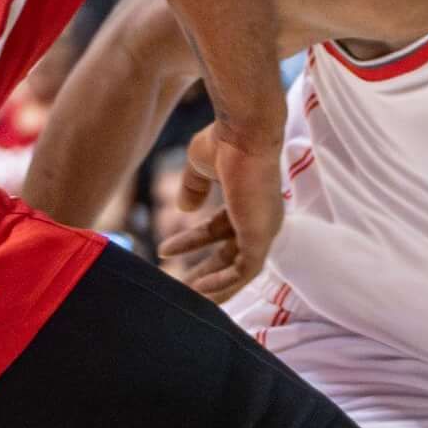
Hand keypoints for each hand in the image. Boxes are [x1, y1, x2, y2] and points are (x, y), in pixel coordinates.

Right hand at [158, 112, 285, 299]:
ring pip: (240, 270)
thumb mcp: (200, 165)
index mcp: (248, 202)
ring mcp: (263, 229)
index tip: (164, 251)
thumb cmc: (225, 140)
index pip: (218, 231)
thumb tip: (184, 208)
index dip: (191, 242)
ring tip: (186, 296)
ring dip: (213, 285)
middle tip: (180, 288)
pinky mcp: (261, 236)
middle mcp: (260, 219)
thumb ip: (193, 187)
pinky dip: (224, 283)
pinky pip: (245, 271)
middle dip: (205, 273)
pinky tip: (200, 291)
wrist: (243, 132)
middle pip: (231, 256)